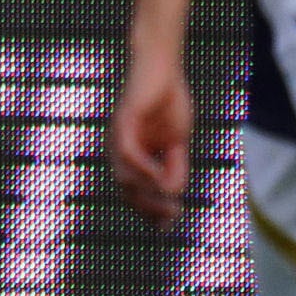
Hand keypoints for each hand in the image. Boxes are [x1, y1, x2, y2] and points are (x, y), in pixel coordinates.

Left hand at [106, 48, 195, 228]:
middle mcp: (120, 149)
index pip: (133, 192)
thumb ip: (174, 165)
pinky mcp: (124, 121)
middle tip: (174, 216)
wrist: (162, 67)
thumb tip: (172, 193)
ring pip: (124, 177)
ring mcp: (119, 136)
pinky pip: (128, 152)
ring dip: (148, 193)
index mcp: (132, 156)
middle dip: (150, 209)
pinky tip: (160, 178)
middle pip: (126, 190)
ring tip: (171, 200)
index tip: (168, 227)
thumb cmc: (168, 101)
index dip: (149, 212)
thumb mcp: (176, 141)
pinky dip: (144, 169)